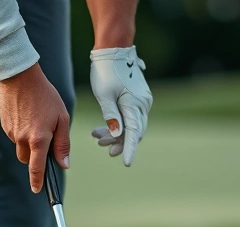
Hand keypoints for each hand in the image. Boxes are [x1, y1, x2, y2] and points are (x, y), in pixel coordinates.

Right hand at [0, 63, 70, 191]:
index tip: (38, 190)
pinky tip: (27, 115)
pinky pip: (14, 136)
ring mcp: (11, 133)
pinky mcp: (4, 126)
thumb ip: (63, 144)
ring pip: (21, 147)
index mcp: (38, 139)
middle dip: (35, 157)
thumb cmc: (45, 96)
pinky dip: (22, 132)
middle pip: (27, 160)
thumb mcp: (62, 118)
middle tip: (44, 139)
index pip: (36, 168)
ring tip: (36, 119)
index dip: (38, 182)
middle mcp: (22, 139)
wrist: (20, 77)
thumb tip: (64, 164)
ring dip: (29, 142)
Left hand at [89, 46, 151, 166]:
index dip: (130, 149)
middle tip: (100, 145)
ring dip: (117, 133)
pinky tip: (106, 127)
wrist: (114, 51)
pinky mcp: (139, 98)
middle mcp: (143, 104)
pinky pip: (132, 117)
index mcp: (134, 104)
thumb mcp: (104, 95)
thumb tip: (118, 135)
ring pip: (132, 125)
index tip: (126, 163)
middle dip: (118, 141)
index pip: (134, 133)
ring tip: (97, 136)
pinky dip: (120, 124)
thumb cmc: (105, 71)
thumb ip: (111, 116)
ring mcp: (143, 101)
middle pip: (134, 131)